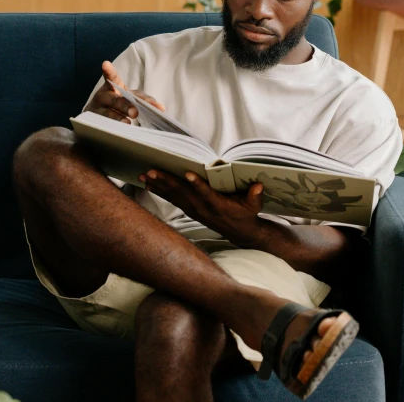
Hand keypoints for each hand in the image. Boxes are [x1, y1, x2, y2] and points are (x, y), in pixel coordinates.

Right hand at [84, 61, 165, 122]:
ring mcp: (97, 110)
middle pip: (114, 100)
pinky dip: (113, 128)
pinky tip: (119, 132)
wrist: (98, 114)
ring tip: (127, 123)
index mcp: (112, 86)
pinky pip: (104, 125)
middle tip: (135, 113)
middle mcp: (102, 96)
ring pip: (107, 114)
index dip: (108, 71)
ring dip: (118, 118)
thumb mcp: (129, 96)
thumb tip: (161, 108)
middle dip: (125, 106)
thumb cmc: (119, 101)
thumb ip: (145, 100)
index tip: (105, 64)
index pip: (111, 77)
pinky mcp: (94, 123)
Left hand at [139, 169, 264, 246]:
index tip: (188, 174)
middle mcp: (203, 208)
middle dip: (167, 182)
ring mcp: (195, 210)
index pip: (207, 194)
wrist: (241, 233)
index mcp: (218, 205)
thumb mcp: (255, 206)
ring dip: (159, 186)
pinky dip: (160, 191)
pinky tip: (148, 184)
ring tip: (144, 175)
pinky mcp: (190, 210)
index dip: (198, 185)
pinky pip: (173, 200)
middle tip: (152, 171)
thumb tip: (259, 185)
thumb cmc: (247, 214)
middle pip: (183, 194)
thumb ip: (255, 196)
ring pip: (174, 196)